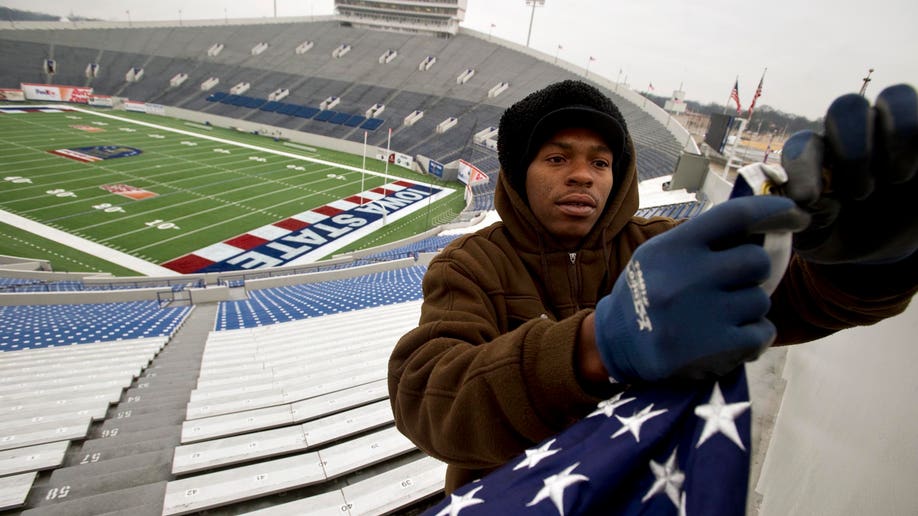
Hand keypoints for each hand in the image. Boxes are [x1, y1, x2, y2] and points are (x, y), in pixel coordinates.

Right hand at [594, 196, 808, 382]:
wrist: (616, 345)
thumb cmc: (646, 294)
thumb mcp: (660, 255)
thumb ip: (702, 240)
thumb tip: (760, 221)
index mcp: (674, 248)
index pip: (737, 216)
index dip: (773, 211)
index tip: (793, 214)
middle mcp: (687, 278)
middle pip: (756, 260)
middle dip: (752, 271)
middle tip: (734, 282)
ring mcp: (702, 316)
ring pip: (760, 299)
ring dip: (749, 307)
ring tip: (721, 315)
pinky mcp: (716, 350)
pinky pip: (762, 332)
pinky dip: (753, 335)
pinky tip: (729, 336)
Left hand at [781, 84, 917, 263]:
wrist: (887, 243)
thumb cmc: (843, 235)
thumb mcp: (818, 237)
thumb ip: (804, 222)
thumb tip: (802, 204)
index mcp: (815, 154)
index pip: (803, 145)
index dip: (803, 168)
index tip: (807, 199)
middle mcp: (853, 134)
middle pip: (847, 107)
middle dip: (853, 149)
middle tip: (860, 193)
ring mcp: (893, 129)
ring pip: (895, 97)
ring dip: (895, 137)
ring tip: (896, 179)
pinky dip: (915, 141)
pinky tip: (912, 174)